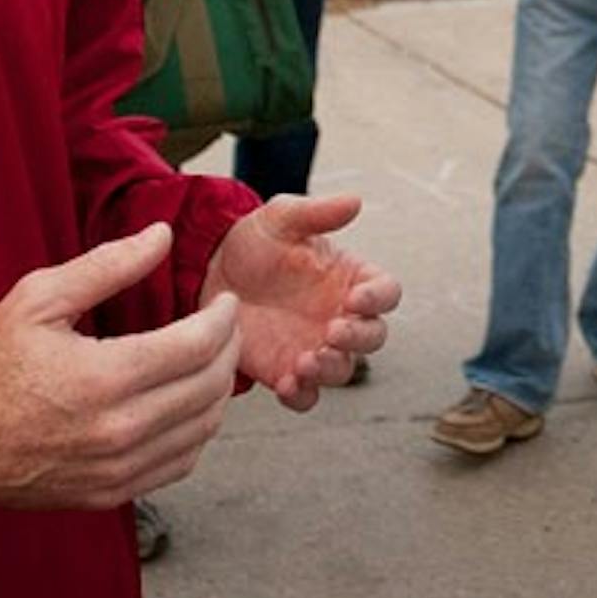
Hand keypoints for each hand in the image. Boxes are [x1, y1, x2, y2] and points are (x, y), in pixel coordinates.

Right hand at [0, 224, 240, 508]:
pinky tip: (187, 405)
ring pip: (202, 431)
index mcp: (103, 377)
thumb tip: (161, 235)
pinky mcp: (112, 494)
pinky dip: (196, 432)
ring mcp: (117, 469)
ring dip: (217, 392)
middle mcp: (118, 430)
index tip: (226, 302)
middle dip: (228, 351)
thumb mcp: (39, 297)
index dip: (223, 320)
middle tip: (225, 327)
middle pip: (208, 389)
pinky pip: (179, 465)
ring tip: (211, 361)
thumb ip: (107, 264)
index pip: (196, 347)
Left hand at [201, 195, 400, 412]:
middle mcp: (340, 316)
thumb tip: (355, 201)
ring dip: (330, 369)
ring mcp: (315, 346)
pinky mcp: (287, 371)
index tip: (357, 297)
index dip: (379, 297)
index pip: (386, 292)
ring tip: (304, 360)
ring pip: (342, 370)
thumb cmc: (254, 241)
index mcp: (350, 278)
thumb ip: (317, 213)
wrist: (210, 271)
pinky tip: (286, 384)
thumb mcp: (281, 218)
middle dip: (358, 338)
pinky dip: (301, 395)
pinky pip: (306, 396)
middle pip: (373, 337)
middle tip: (332, 331)